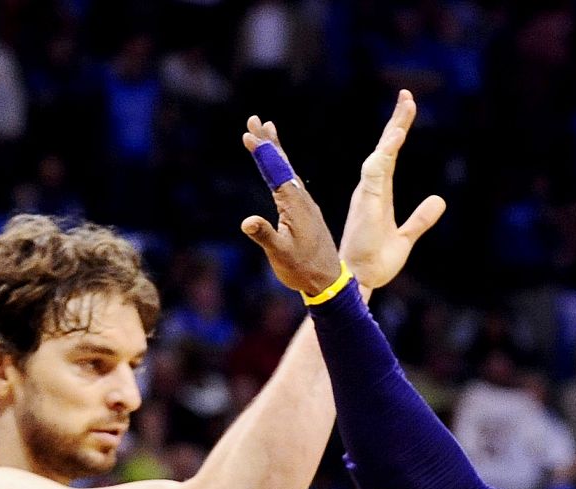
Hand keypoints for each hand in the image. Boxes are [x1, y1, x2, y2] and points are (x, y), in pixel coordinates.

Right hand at [240, 117, 342, 296]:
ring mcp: (305, 206)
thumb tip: (247, 222)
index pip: (275, 171)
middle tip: (255, 119)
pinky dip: (284, 171)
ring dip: (276, 153)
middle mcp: (301, 200)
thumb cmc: (303, 269)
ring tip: (268, 135)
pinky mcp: (307, 214)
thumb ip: (264, 235)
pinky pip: (293, 184)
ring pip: (288, 172)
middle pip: (282, 164)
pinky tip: (281, 171)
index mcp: (294, 204)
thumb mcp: (280, 254)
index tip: (249, 133)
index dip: (262, 151)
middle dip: (268, 142)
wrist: (328, 282)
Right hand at [340, 89, 446, 289]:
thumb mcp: (406, 237)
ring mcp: (368, 192)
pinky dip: (386, 152)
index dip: (398, 132)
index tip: (408, 109)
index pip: (391, 156)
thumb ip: (421, 219)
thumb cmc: (376, 261)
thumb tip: (439, 201)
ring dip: (394, 130)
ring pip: (382, 153)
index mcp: (380, 193)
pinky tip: (397, 136)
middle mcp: (372, 188)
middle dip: (397, 121)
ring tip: (406, 106)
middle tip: (407, 95)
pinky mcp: (366, 200)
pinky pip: (376, 170)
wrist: (361, 279)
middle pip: (386, 147)